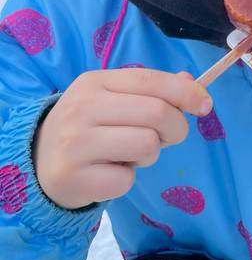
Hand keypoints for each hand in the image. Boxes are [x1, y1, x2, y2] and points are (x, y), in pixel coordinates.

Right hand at [33, 69, 212, 209]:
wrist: (39, 163)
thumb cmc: (89, 127)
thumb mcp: (115, 99)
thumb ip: (153, 90)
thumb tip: (193, 84)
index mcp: (95, 82)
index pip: (150, 80)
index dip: (185, 92)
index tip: (205, 105)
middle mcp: (83, 107)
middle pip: (157, 113)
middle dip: (175, 128)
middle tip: (165, 137)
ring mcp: (76, 143)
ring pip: (147, 145)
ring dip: (149, 154)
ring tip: (128, 154)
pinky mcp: (74, 177)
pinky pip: (127, 180)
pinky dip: (127, 179)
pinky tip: (108, 172)